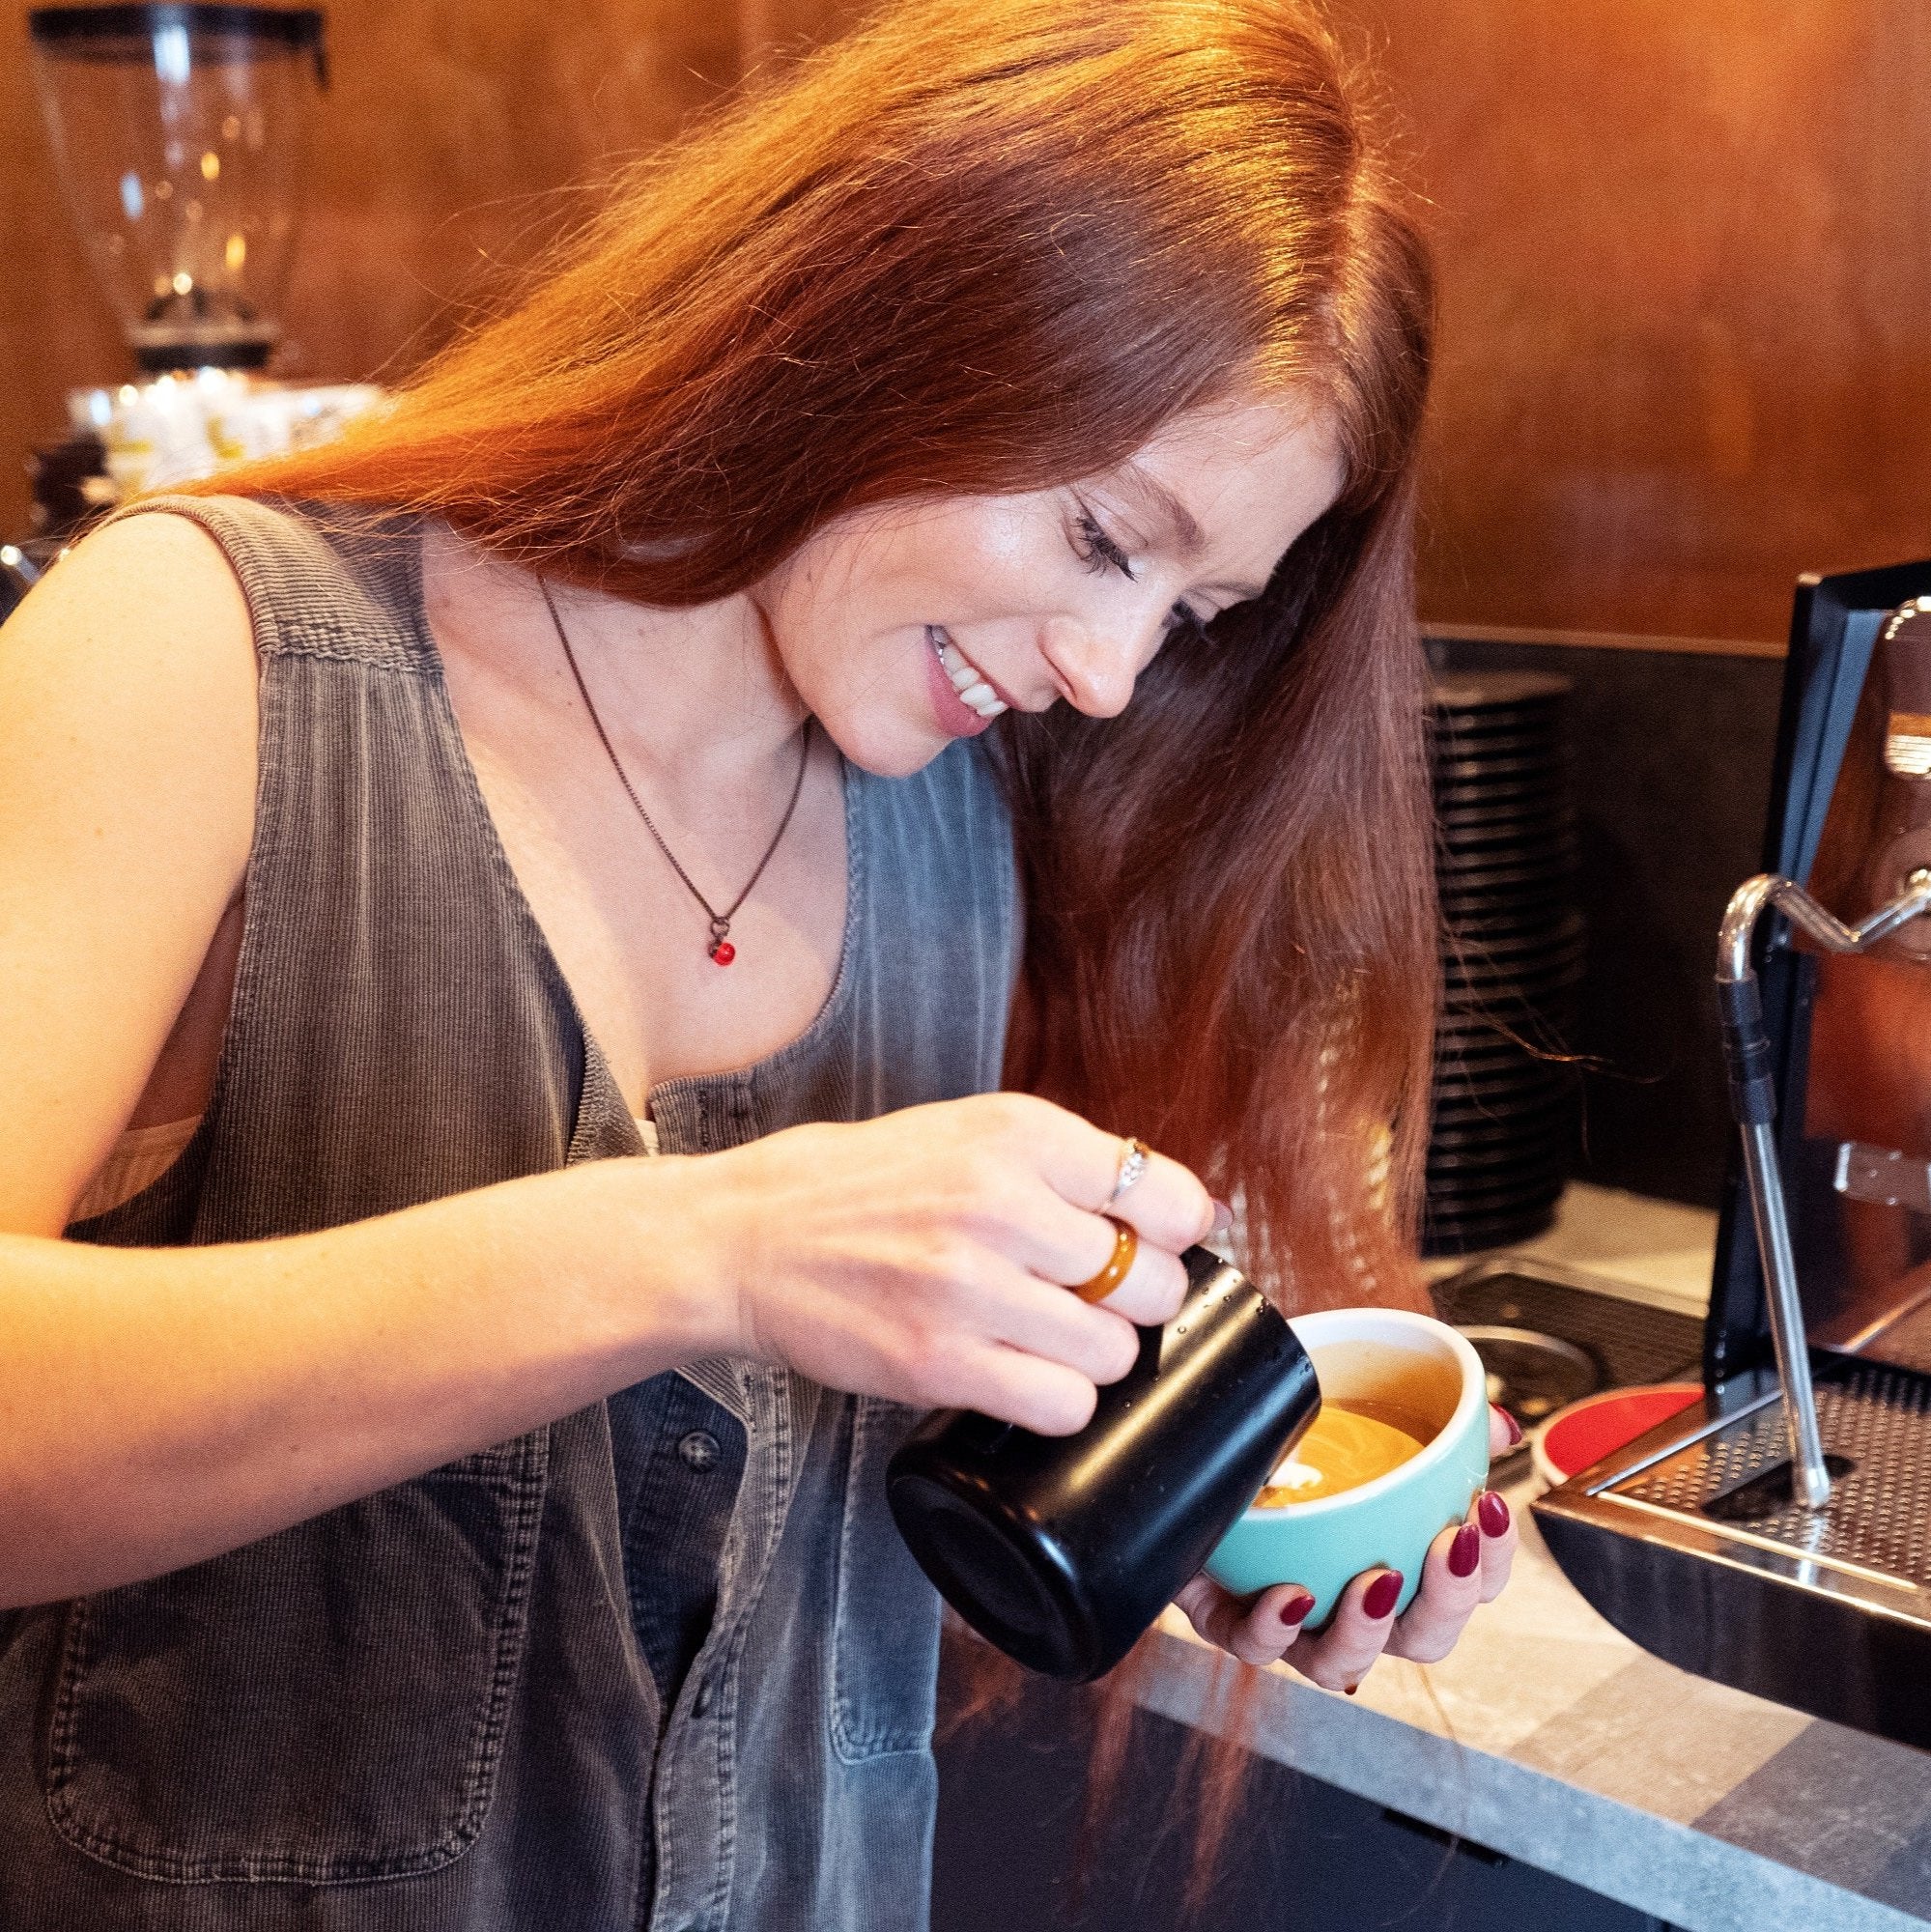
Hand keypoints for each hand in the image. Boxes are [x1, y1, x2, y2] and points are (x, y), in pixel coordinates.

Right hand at [685, 1093, 1213, 1433]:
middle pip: (1149, 1281)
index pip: (1164, 1196)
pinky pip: (1059, 1404)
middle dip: (1135, 1299)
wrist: (749, 1236)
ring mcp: (968, 1286)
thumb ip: (1073, 1166)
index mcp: (1017, 1132)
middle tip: (1092, 1297)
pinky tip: (1023, 1373)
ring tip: (1048, 1336)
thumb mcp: (969, 1134)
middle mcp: (999, 1202)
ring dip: (1095, 1355)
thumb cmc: (865, 1186)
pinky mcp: (937, 1361)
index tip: (1154, 1244)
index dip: (1175, 1233)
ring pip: (1113, 1351)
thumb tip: (1199, 1214)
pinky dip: (1056, 1400)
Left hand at [1172, 1404, 1520, 1689]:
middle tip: (1452, 1545)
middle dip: (1448, 1600)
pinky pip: (1254, 1644)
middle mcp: (1350, 1604)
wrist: (1195, 1448)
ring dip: (1369, 1629)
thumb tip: (1499, 1422)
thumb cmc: (1291, 1441)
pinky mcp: (1227, 1616)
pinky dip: (1275, 1626)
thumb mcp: (1363, 1409)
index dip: (1492, 1563)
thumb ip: (1434, 1417)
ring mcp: (1293, 1620)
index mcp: (1397, 1562)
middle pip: (1422, 1638)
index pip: (1468, 1586)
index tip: (1489, 1507)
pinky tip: (1293, 1595)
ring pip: (1342, 1663)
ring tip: (1378, 1579)